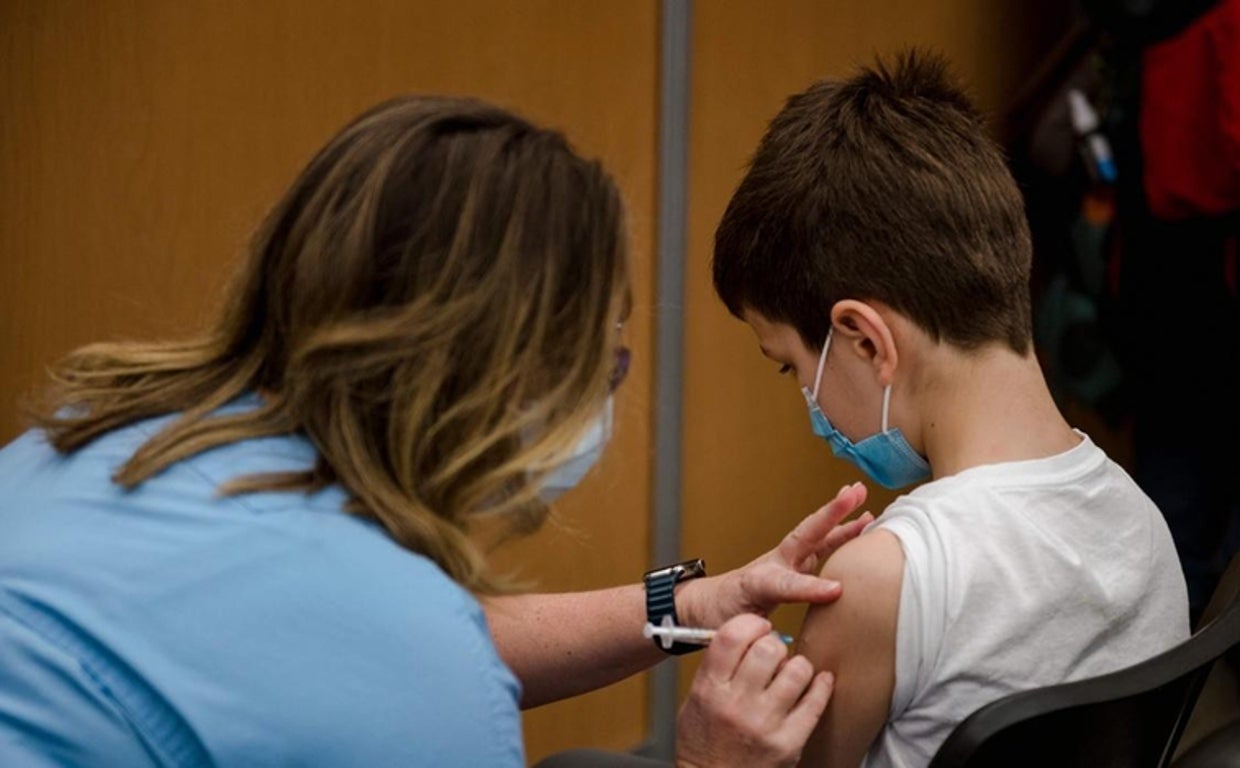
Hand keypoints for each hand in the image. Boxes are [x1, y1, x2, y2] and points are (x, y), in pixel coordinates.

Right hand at [675, 614, 833, 767]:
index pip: (732, 635)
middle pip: (768, 648)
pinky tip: (819, 682)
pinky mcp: (788, 743)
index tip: (758, 628)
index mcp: (710, 688)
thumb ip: (718, 665)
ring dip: (798, 666)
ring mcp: (764, 724)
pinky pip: (815, 703)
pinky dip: (821, 686)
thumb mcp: (696, 698)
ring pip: (797, 670)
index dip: (751, 624)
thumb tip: (749, 633)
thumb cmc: (703, 741)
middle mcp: (736, 704)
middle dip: (776, 644)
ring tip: (792, 673)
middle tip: (775, 653)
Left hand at [678, 482, 870, 627]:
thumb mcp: (735, 625)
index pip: (787, 582)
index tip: (837, 590)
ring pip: (818, 537)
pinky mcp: (796, 565)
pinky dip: (843, 535)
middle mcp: (777, 565)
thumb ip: (756, 629)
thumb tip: (781, 642)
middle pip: (805, 536)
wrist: (708, 604)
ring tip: (864, 501)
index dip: (810, 586)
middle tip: (853, 492)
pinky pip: (822, 547)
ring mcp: (787, 562)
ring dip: (842, 520)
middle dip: (830, 514)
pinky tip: (862, 527)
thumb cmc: (721, 614)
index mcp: (759, 581)